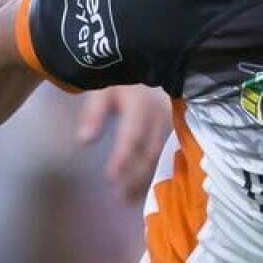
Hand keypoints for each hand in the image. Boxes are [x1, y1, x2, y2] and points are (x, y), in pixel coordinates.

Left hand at [78, 84, 171, 202]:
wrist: (152, 63)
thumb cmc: (122, 79)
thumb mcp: (103, 89)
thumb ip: (93, 113)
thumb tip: (84, 140)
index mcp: (141, 106)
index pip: (132, 136)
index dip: (122, 157)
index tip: (110, 177)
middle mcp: (161, 117)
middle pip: (149, 152)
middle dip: (134, 177)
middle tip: (120, 198)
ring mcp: (172, 124)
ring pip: (161, 157)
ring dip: (146, 179)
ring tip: (131, 199)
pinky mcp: (177, 129)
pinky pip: (170, 154)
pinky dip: (158, 172)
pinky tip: (148, 187)